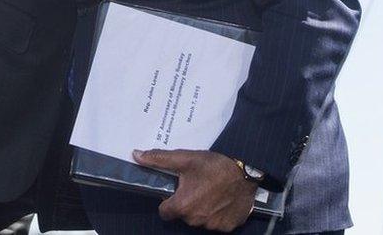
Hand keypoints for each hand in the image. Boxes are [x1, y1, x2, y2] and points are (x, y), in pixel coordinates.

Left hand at [133, 149, 256, 231]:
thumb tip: (136, 155)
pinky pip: (216, 224)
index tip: (175, 193)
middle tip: (195, 188)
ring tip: (209, 193)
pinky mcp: (228, 227)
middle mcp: (197, 220)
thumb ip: (159, 159)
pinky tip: (221, 200)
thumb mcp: (184, 159)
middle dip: (186, 204)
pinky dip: (217, 215)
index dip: (167, 203)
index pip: (165, 213)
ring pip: (200, 221)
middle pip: (183, 216)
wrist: (246, 172)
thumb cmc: (213, 165)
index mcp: (183, 206)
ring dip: (202, 210)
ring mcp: (214, 226)